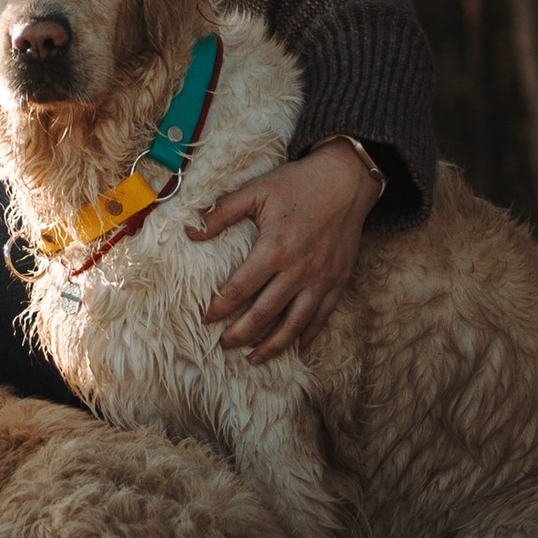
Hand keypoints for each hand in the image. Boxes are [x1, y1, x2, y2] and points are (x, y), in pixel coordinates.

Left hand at [184, 139, 379, 359]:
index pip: (239, 289)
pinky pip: (322, 317)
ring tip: (254, 358)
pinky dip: (308, 335)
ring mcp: (321, 279)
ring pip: (294, 324)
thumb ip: (221, 212)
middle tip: (224, 345)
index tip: (206, 318)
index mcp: (274, 249)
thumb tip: (190, 231)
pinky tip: (297, 346)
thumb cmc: (298, 183)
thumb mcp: (257, 190)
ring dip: (273, 345)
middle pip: (264, 314)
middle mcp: (298, 270)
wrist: (346, 179)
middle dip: (241, 334)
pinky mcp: (338, 281)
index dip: (219, 308)